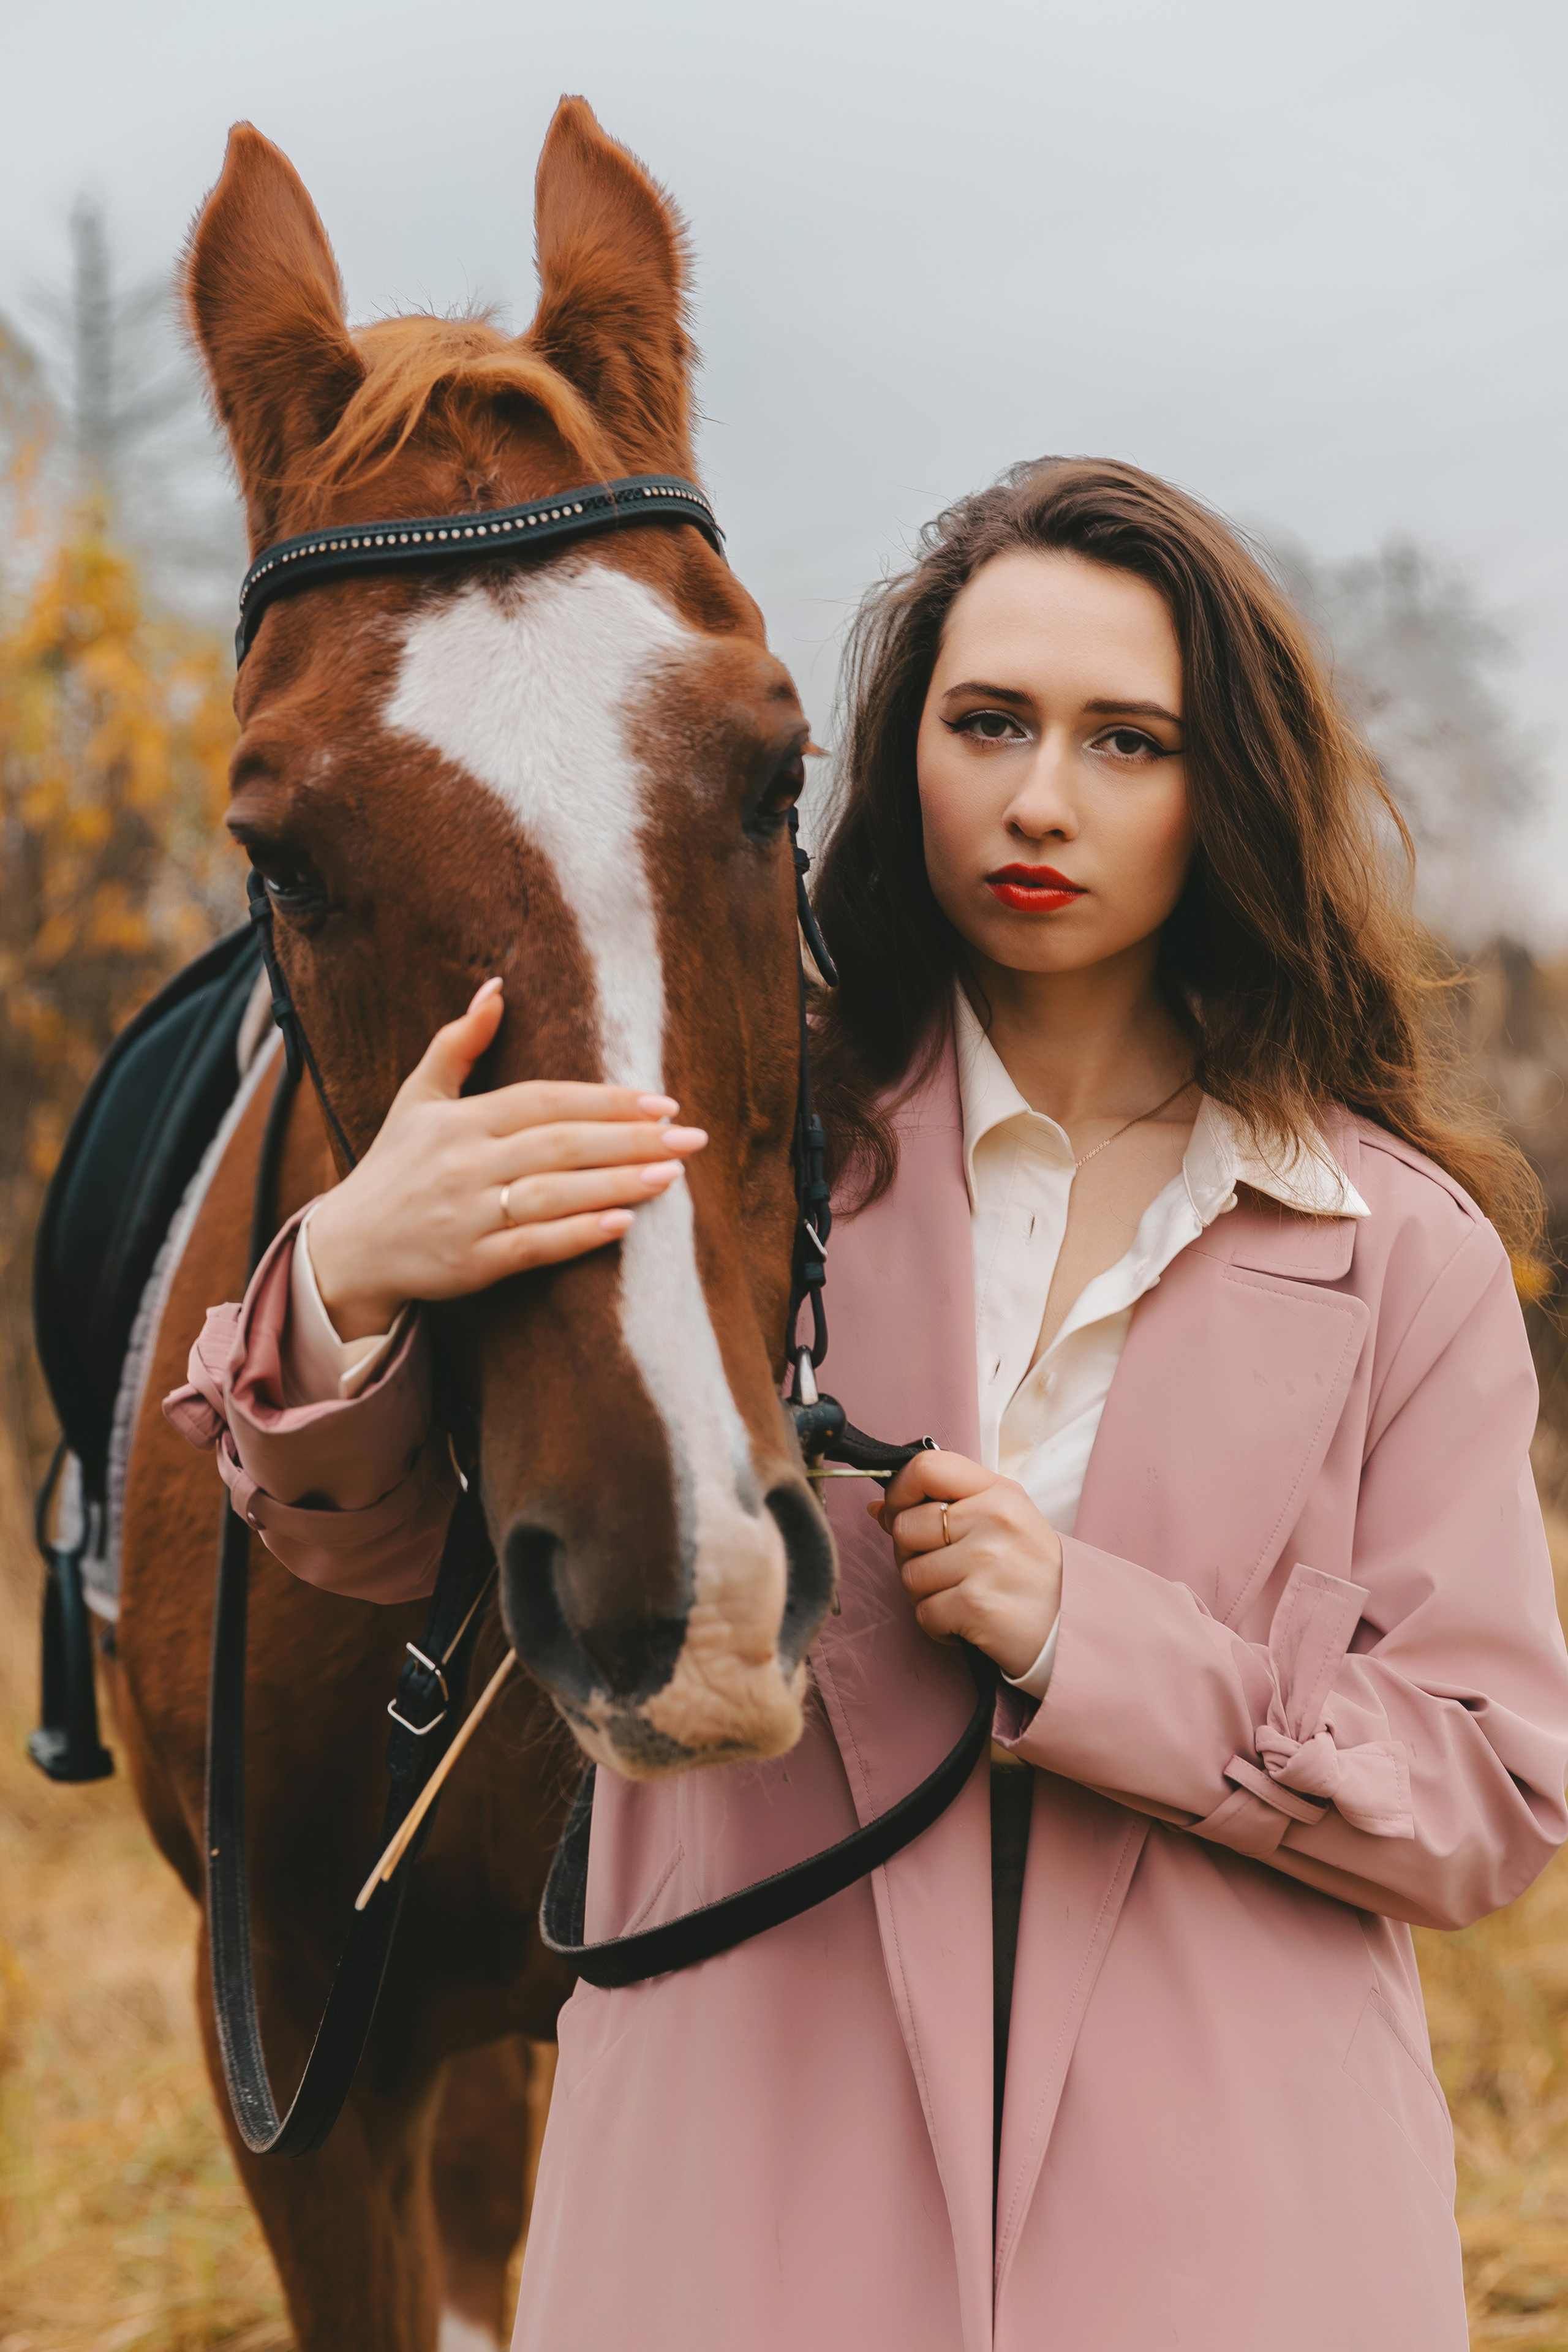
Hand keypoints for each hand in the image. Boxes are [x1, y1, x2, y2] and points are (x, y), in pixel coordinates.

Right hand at [306, 977, 707, 1338]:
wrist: (349, 1247)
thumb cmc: (395, 1166)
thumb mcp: (417, 1097)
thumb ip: (458, 1043)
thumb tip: (495, 988)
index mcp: (460, 1120)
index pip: (544, 1100)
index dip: (604, 1100)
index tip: (661, 1101)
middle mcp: (465, 1164)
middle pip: (560, 1145)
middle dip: (630, 1139)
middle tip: (689, 1137)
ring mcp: (468, 1215)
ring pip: (555, 1194)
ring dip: (618, 1184)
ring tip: (672, 1175)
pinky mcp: (471, 1263)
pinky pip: (533, 1247)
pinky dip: (578, 1235)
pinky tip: (623, 1224)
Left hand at [873, 1450, 1061, 1679]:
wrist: (1071, 1631)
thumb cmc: (1033, 1575)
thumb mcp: (1003, 1524)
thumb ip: (945, 1507)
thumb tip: (878, 1507)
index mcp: (1000, 1493)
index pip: (927, 1466)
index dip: (900, 1490)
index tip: (900, 1511)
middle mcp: (993, 1520)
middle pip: (905, 1526)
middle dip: (912, 1555)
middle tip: (946, 1571)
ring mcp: (985, 1562)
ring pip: (909, 1574)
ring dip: (926, 1594)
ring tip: (962, 1596)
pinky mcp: (976, 1605)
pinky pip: (923, 1612)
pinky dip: (938, 1624)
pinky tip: (967, 1621)